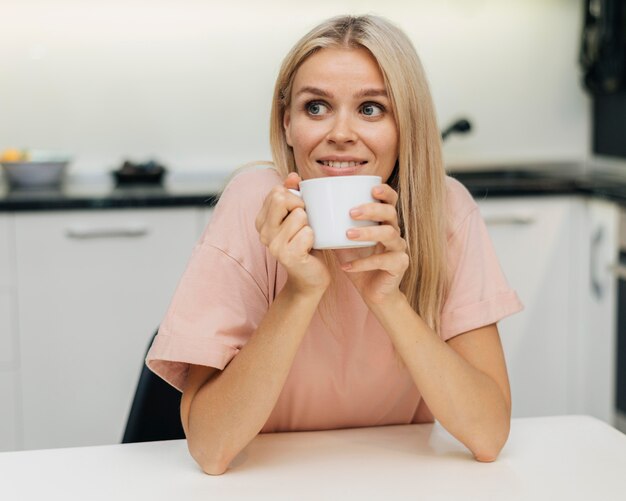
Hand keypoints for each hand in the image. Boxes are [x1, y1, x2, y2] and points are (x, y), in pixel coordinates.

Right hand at [255, 172, 330, 294]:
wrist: (310, 277)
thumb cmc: (305, 244)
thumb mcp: (298, 215)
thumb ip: (293, 193)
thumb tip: (293, 176)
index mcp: (261, 220)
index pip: (276, 191)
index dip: (294, 198)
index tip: (298, 213)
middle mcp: (263, 232)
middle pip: (281, 198)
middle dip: (300, 206)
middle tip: (304, 224)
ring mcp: (273, 245)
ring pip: (299, 215)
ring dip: (310, 225)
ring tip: (306, 239)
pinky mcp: (287, 255)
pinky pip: (308, 232)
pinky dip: (314, 239)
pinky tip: (309, 249)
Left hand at [333, 184, 408, 305]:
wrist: (372, 290)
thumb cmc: (357, 260)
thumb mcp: (342, 241)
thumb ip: (333, 225)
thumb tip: (310, 210)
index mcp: (383, 221)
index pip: (390, 199)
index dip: (385, 192)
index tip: (372, 188)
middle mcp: (394, 231)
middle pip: (390, 213)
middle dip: (372, 209)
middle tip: (352, 212)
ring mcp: (399, 248)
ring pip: (389, 234)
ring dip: (367, 232)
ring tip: (348, 235)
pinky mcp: (399, 264)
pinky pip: (383, 261)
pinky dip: (363, 263)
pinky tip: (347, 267)